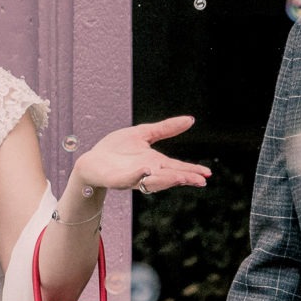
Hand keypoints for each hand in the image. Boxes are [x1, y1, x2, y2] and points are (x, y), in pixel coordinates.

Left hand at [71, 115, 212, 196]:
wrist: (93, 160)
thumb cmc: (116, 149)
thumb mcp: (144, 134)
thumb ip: (166, 129)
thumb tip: (191, 120)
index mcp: (155, 162)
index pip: (177, 167)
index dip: (192, 171)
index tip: (207, 174)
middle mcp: (148, 172)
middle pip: (169, 177)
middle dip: (184, 178)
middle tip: (200, 181)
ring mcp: (134, 177)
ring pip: (153, 181)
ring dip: (167, 180)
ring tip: (181, 177)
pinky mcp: (118, 179)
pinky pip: (130, 179)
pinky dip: (138, 175)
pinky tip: (146, 169)